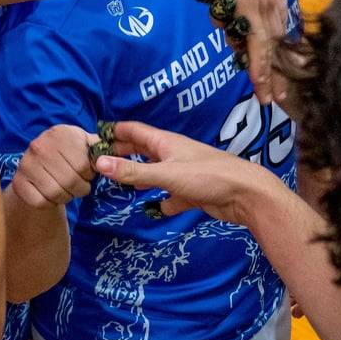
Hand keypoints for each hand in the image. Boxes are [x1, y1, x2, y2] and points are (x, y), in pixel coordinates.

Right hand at [10, 124, 99, 208]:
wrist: (40, 166)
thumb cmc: (69, 156)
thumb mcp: (84, 144)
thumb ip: (99, 147)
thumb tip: (115, 154)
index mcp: (60, 133)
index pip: (82, 164)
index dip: (88, 174)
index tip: (86, 173)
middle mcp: (39, 145)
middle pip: (69, 180)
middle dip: (79, 188)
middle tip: (79, 186)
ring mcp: (26, 163)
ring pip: (55, 193)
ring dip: (66, 196)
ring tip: (67, 190)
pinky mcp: (18, 181)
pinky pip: (40, 202)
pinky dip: (49, 203)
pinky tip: (51, 195)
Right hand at [91, 120, 284, 224]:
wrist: (246, 194)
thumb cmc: (207, 177)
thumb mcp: (165, 174)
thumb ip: (132, 172)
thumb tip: (99, 163)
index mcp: (165, 143)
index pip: (134, 131)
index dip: (114, 132)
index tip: (94, 137)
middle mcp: (174, 154)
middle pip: (144, 150)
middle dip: (123, 153)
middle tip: (101, 160)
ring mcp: (185, 173)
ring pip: (157, 173)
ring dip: (141, 176)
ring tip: (122, 182)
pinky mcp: (194, 192)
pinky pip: (174, 195)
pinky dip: (165, 200)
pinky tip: (159, 208)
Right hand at [189, 0, 293, 107]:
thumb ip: (231, 7)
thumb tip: (226, 25)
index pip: (279, 33)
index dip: (280, 59)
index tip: (283, 81)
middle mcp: (272, 0)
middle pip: (277, 45)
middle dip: (278, 74)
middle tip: (278, 99)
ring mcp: (263, 3)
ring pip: (269, 48)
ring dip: (269, 77)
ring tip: (268, 99)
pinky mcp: (250, 6)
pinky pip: (257, 44)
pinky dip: (259, 65)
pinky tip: (260, 83)